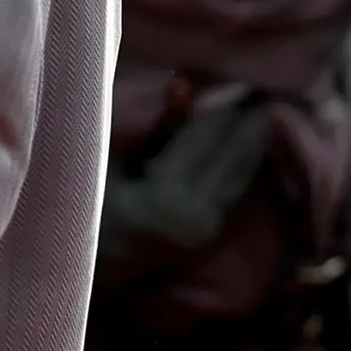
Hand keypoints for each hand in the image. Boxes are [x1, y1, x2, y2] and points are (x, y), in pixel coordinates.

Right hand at [99, 92, 277, 286]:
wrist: (89, 267)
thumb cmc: (85, 209)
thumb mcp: (108, 162)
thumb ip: (149, 126)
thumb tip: (182, 85)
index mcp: (164, 198)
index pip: (201, 141)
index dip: (221, 109)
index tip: (240, 83)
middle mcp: (192, 217)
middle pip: (230, 158)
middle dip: (249, 123)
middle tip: (265, 90)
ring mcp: (203, 230)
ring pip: (239, 176)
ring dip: (254, 142)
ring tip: (265, 108)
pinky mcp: (207, 236)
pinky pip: (234, 192)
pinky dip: (245, 164)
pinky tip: (253, 143)